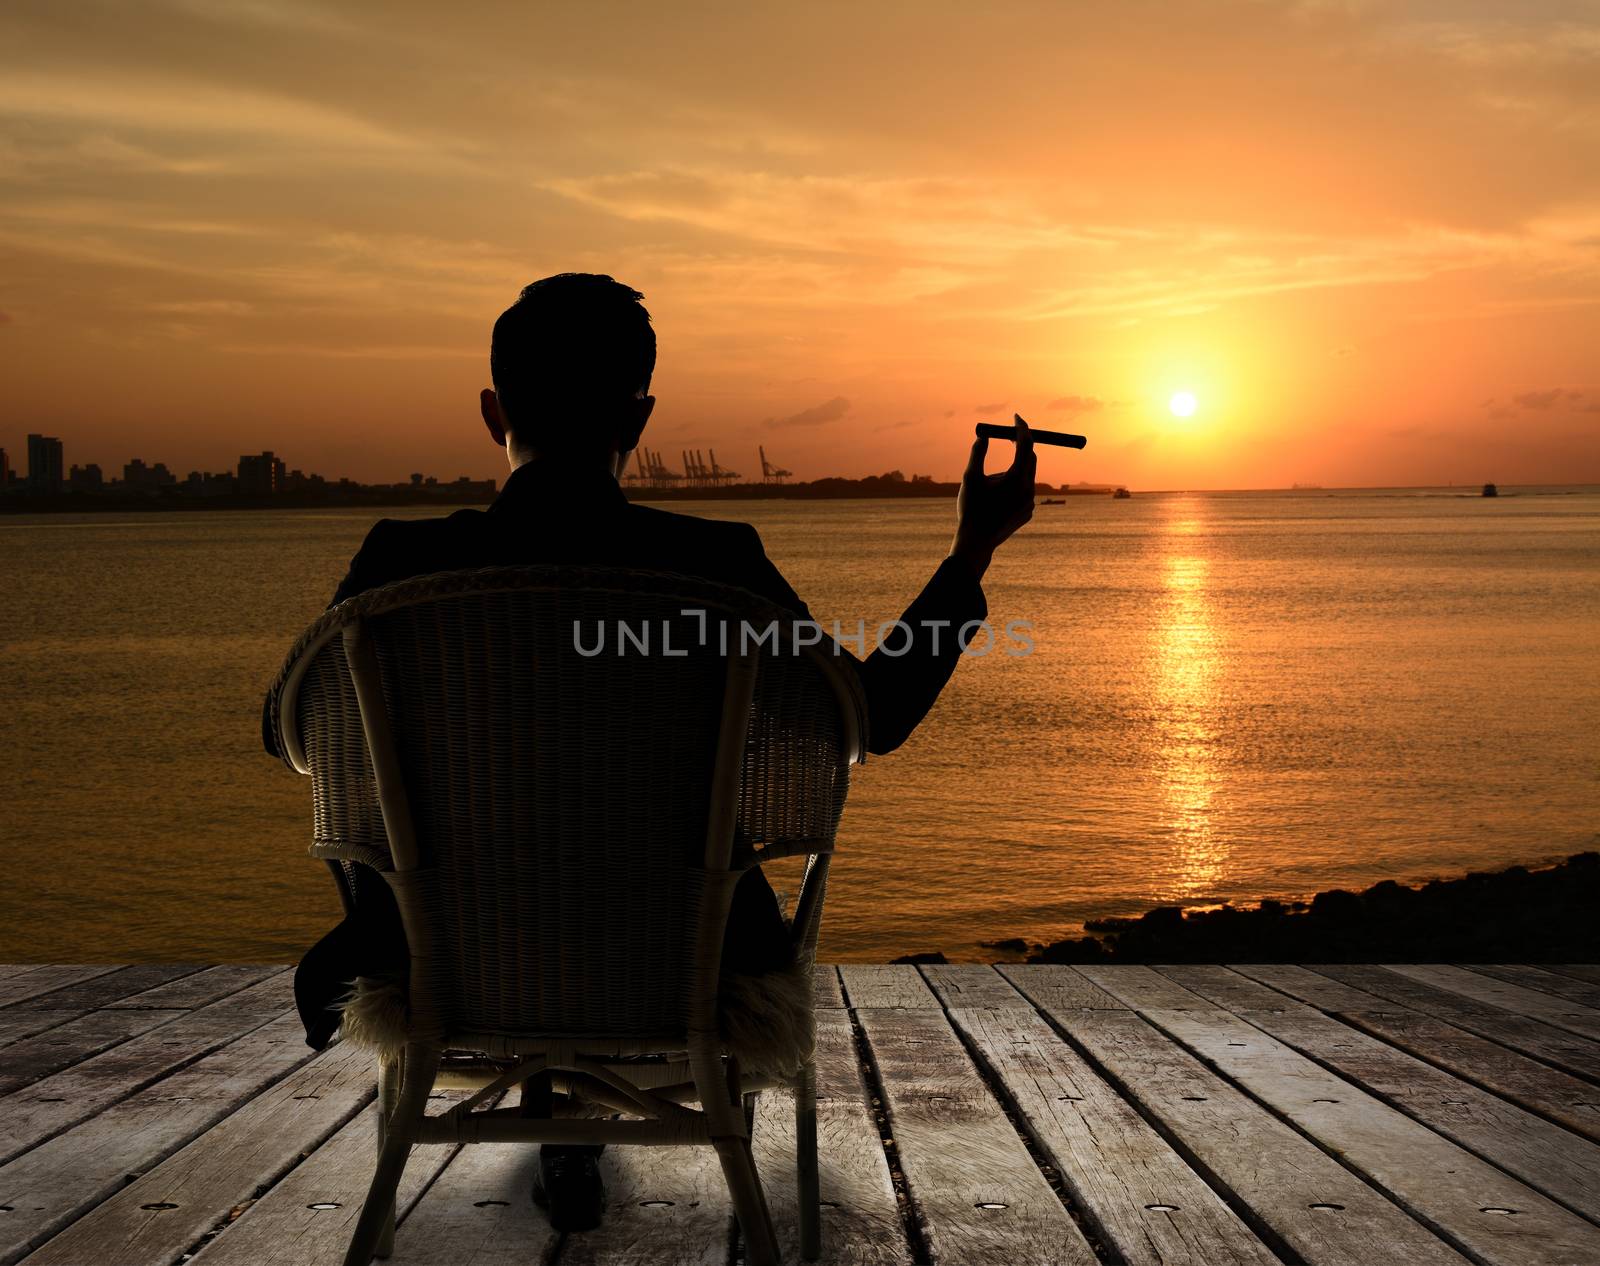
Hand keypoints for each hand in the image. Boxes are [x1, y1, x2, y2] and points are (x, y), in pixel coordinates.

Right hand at [949, 413, 1035, 581]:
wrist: (976, 542)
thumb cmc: (971, 509)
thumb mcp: (969, 477)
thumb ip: (977, 453)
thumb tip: (983, 436)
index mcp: (1016, 478)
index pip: (1025, 444)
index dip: (1021, 427)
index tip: (1015, 417)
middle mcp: (1028, 489)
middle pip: (1030, 458)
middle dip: (1020, 445)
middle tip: (1007, 436)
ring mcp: (1030, 503)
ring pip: (1026, 476)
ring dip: (1014, 469)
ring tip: (991, 483)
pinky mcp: (1028, 513)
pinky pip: (1024, 492)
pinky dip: (1014, 486)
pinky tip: (997, 499)